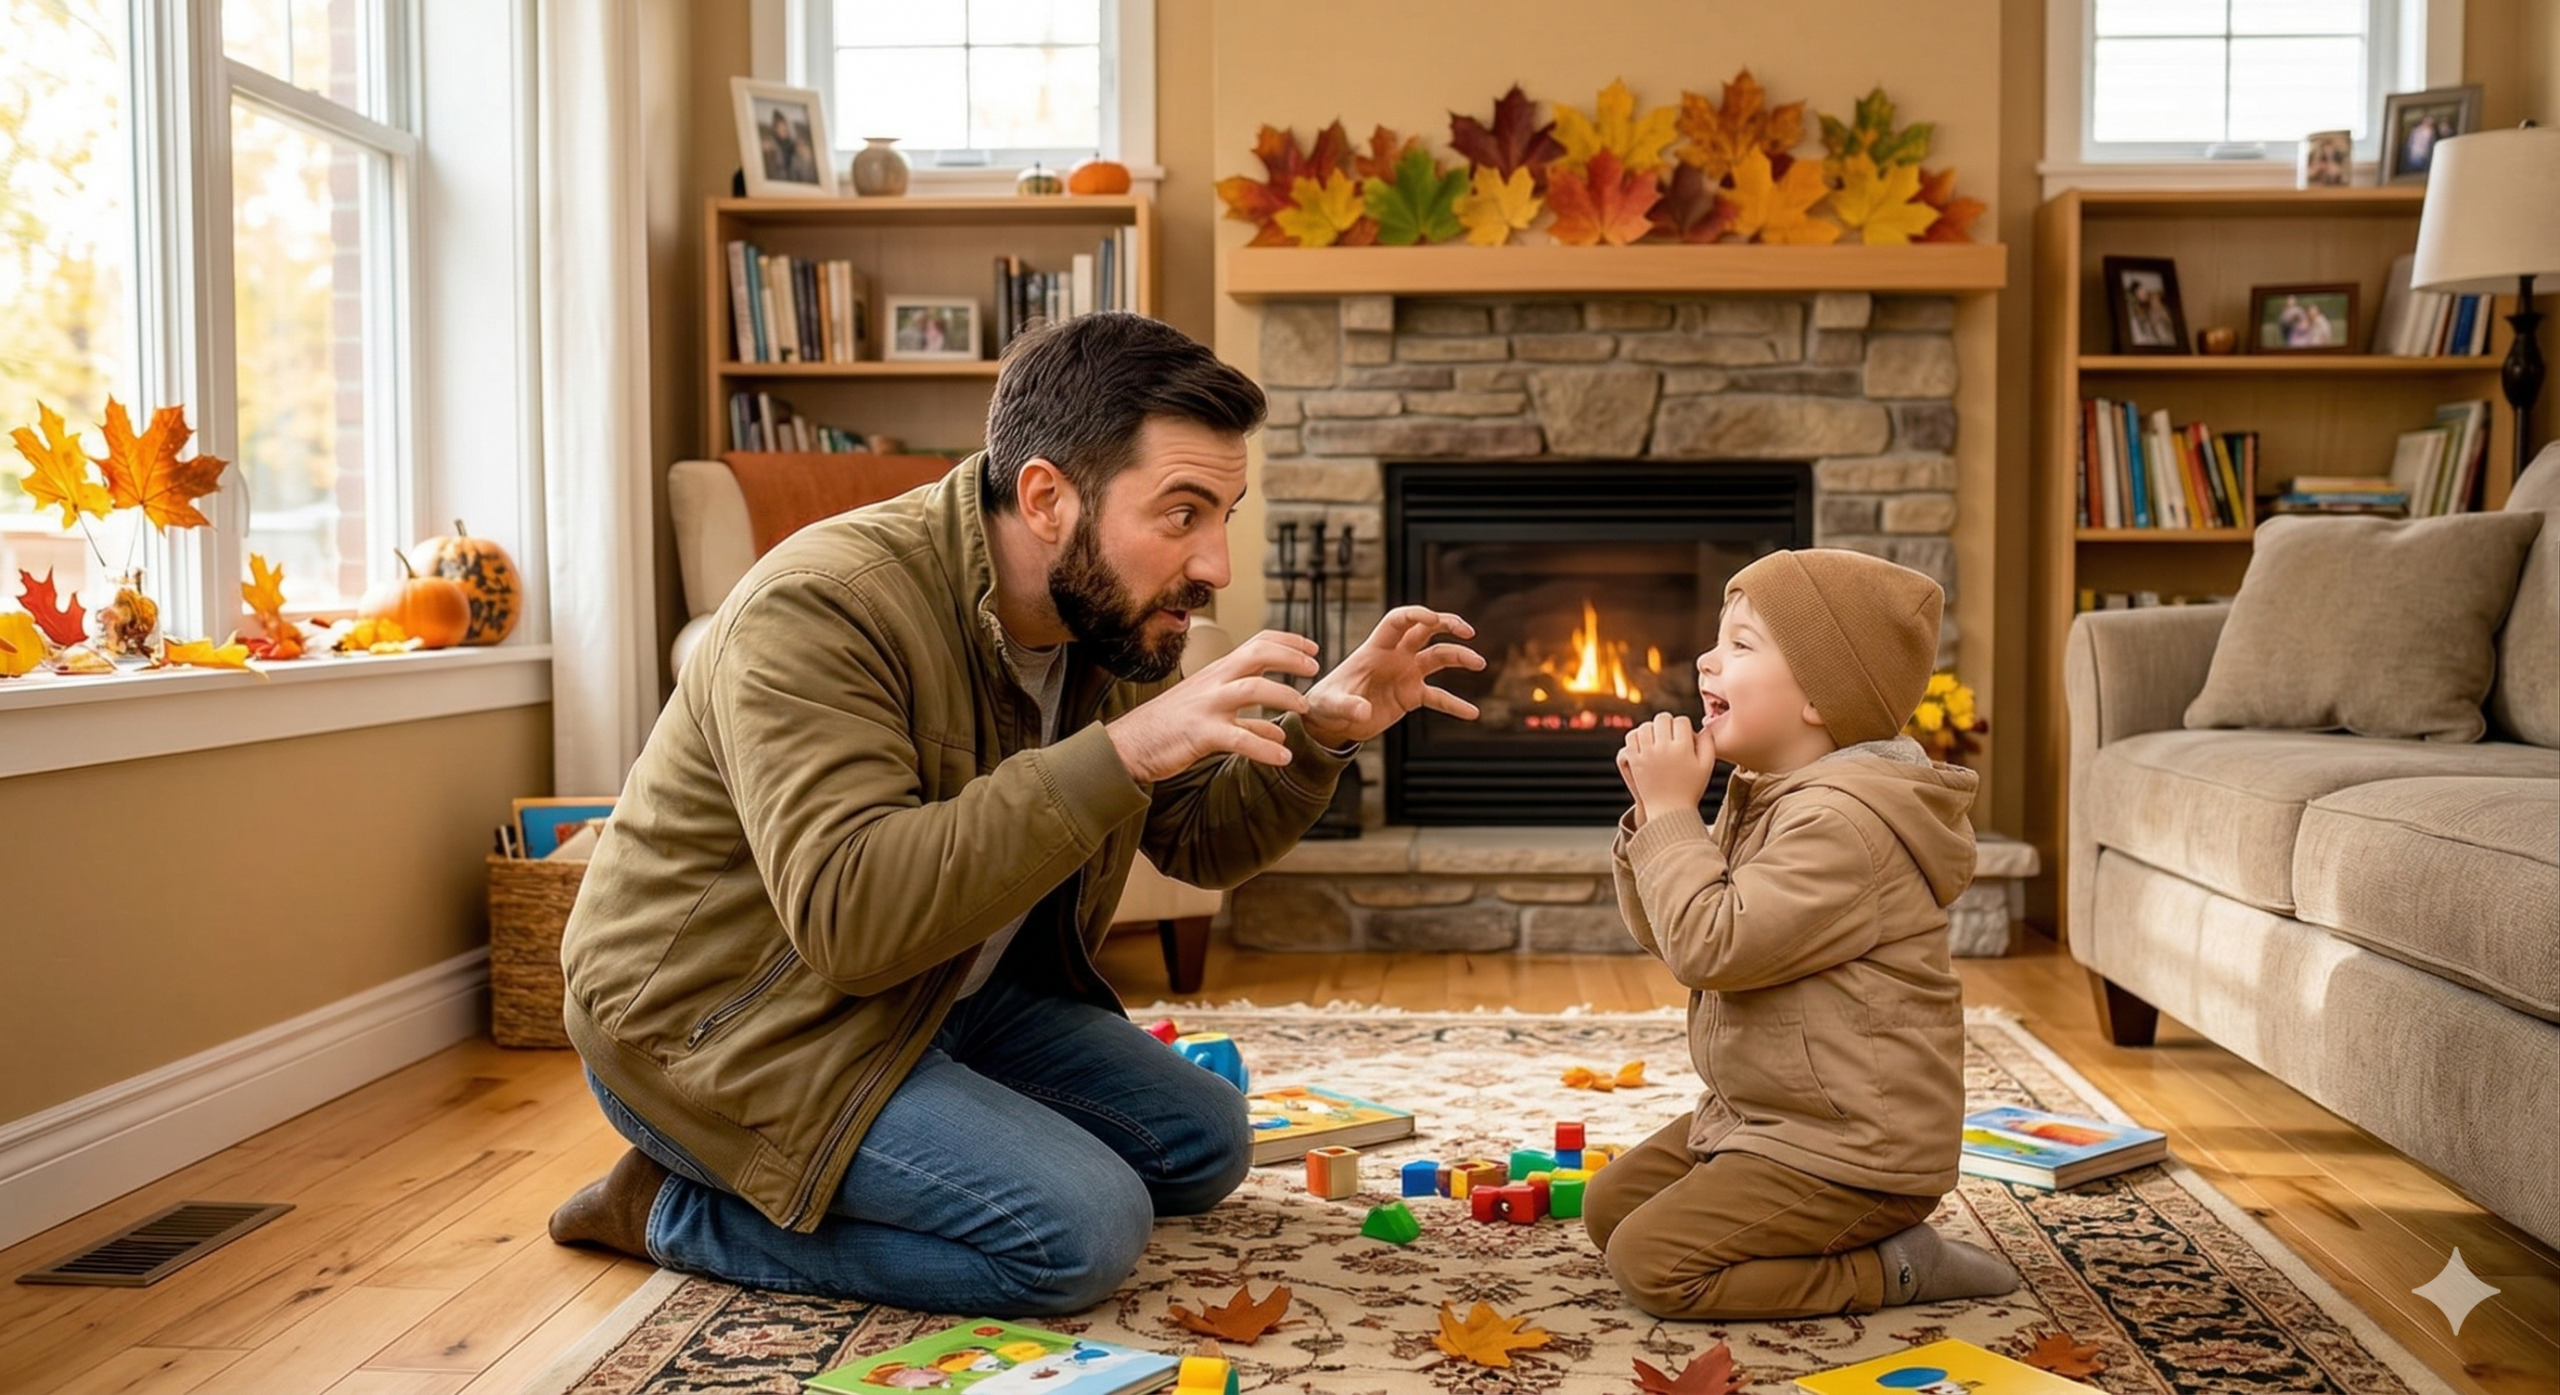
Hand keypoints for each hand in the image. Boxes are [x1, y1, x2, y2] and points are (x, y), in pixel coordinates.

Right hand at [1105, 630, 1318, 782]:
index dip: (1288, 641)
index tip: (1312, 647)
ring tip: (1305, 709)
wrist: (1128, 745)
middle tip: (1315, 666)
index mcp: (1216, 673)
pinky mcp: (1200, 734)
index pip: (1257, 643)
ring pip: (1253, 690)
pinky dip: (1265, 748)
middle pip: (1258, 654)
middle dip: (1291, 656)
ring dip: (1284, 696)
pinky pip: (1239, 739)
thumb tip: (1279, 733)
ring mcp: (1206, 706)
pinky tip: (1284, 757)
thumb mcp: (1210, 716)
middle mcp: (1213, 682)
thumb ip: (1248, 723)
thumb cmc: (1169, 729)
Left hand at [1300, 606, 1485, 747]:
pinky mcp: (1411, 695)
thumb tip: (1364, 712)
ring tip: (1480, 663)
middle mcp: (1395, 656)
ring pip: (1438, 658)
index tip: (1434, 620)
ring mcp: (1406, 674)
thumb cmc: (1325, 704)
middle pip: (1426, 630)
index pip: (1399, 621)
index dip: (1416, 615)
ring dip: (1459, 657)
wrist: (1331, 721)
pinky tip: (1472, 713)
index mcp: (1375, 648)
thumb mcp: (1332, 705)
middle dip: (1447, 625)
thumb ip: (1348, 705)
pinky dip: (1455, 705)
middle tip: (1468, 631)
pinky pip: (1438, 697)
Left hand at [1620, 713, 1716, 823]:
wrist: (1670, 811)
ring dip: (1651, 728)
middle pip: (1662, 718)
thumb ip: (1708, 744)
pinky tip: (1645, 743)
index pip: (1681, 721)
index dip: (1684, 725)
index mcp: (1683, 748)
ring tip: (1657, 737)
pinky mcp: (1635, 760)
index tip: (1684, 735)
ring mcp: (1647, 754)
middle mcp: (1664, 748)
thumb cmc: (1691, 789)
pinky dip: (1637, 736)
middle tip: (1670, 732)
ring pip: (1645, 726)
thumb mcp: (1707, 767)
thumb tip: (1704, 726)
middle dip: (1668, 722)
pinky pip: (1631, 738)